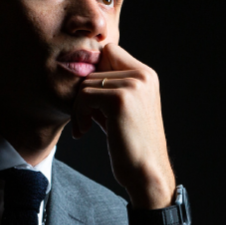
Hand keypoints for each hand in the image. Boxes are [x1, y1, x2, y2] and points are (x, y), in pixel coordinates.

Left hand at [72, 43, 175, 209]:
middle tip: (84, 120)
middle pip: (94, 68)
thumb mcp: (122, 112)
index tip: (91, 102)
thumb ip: (108, 89)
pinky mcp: (120, 99)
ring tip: (84, 127)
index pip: (109, 51)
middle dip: (83, 94)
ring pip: (86, 83)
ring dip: (78, 107)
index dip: (95, 73)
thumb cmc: (131, 147)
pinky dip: (78, 115)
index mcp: (146, 75)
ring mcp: (133, 85)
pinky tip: (84, 131)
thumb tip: (83, 72)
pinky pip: (83, 96)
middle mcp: (143, 75)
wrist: (147, 173)